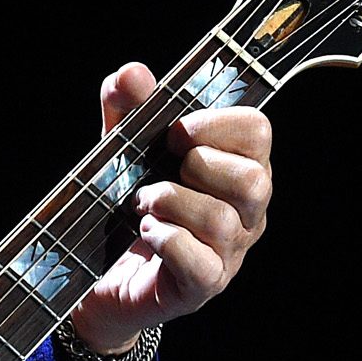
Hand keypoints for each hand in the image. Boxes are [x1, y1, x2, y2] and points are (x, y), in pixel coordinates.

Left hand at [67, 63, 274, 350]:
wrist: (103, 278)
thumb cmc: (128, 208)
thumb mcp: (123, 149)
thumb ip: (127, 110)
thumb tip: (131, 74)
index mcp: (240, 168)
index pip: (258, 131)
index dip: (215, 123)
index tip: (176, 133)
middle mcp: (247, 213)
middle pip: (254, 180)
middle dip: (199, 166)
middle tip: (162, 172)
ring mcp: (230, 253)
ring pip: (222, 220)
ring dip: (171, 202)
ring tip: (143, 204)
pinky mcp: (203, 286)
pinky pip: (199, 261)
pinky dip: (167, 240)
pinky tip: (147, 232)